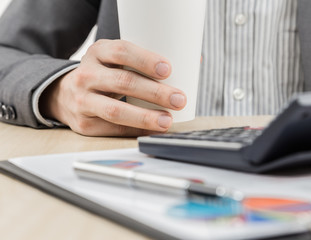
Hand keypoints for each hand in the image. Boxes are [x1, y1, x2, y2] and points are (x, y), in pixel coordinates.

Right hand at [40, 39, 186, 135]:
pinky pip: (114, 129)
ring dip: (145, 117)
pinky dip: (136, 131)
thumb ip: (144, 61)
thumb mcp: (114, 61)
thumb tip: (194, 62)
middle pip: (123, 82)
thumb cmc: (103, 75)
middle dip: (155, 92)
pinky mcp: (84, 123)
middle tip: (178, 99)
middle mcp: (87, 75)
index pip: (121, 51)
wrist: (64, 94)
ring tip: (167, 121)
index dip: (145, 60)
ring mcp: (83, 100)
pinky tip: (153, 130)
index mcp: (98, 53)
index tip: (168, 69)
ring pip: (116, 110)